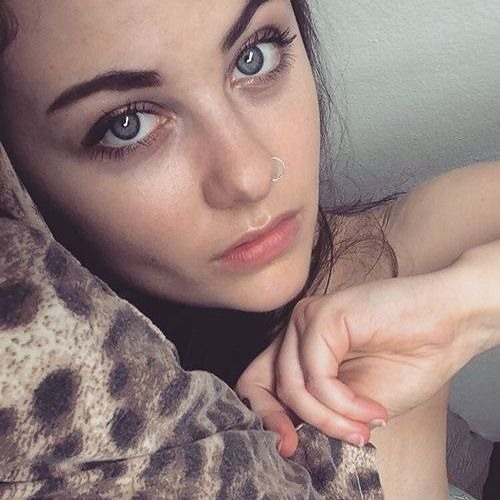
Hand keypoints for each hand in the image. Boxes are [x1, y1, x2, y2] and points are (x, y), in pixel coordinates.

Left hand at [236, 267, 471, 456]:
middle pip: (257, 382)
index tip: (290, 447)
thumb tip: (289, 437)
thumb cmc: (407, 361)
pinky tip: (374, 410)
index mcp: (299, 350)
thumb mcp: (353, 403)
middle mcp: (296, 333)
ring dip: (331, 419)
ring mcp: (306, 321)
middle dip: (281, 421)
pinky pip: (317, 376)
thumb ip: (319, 412)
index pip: (257, 383)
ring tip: (366, 426)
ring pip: (292, 386)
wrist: (449, 327)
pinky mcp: (323, 314)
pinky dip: (346, 404)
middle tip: (305, 445)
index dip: (264, 418)